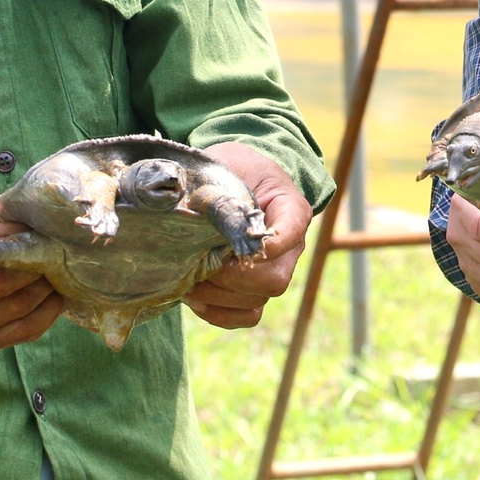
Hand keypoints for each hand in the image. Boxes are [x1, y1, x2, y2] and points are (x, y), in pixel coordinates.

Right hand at [0, 192, 64, 349]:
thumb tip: (24, 222)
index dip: (21, 242)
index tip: (42, 231)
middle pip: (7, 286)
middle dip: (38, 265)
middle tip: (56, 249)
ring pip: (22, 310)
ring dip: (48, 287)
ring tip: (57, 268)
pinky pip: (26, 332)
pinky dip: (48, 312)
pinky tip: (55, 294)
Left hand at [183, 142, 313, 329]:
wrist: (236, 180)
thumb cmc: (235, 169)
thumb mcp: (230, 164)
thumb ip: (220, 185)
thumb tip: (189, 208)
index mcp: (291, 209)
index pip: (291, 231)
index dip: (267, 246)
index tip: (235, 247)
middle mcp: (290, 247)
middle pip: (275, 278)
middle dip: (230, 277)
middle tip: (199, 264)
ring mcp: (275, 271)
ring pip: (257, 300)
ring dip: (217, 295)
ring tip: (188, 280)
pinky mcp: (257, 290)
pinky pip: (247, 315)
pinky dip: (220, 313)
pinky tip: (196, 298)